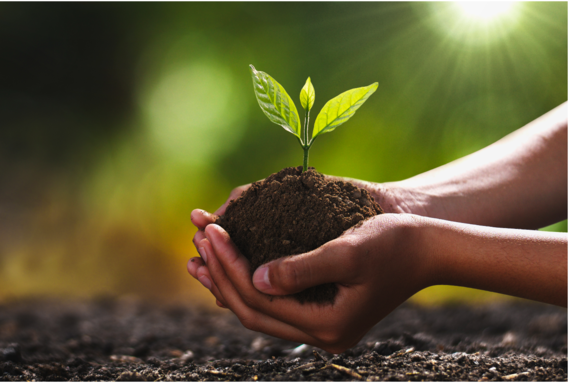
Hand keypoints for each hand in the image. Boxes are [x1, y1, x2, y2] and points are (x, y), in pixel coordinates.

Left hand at [187, 178, 415, 307]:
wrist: (427, 248)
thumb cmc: (393, 244)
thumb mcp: (347, 251)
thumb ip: (300, 268)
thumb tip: (255, 278)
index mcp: (326, 325)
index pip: (260, 298)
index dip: (229, 265)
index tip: (212, 231)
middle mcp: (320, 334)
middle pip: (253, 309)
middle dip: (221, 274)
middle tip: (198, 240)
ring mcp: (320, 326)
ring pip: (260, 308)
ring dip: (228, 281)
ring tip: (199, 256)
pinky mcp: (320, 310)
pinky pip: (273, 302)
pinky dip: (248, 282)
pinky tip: (232, 264)